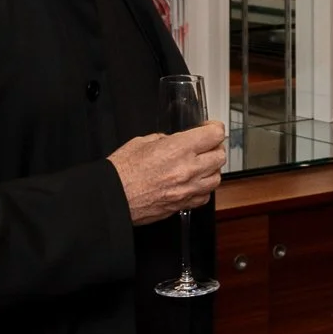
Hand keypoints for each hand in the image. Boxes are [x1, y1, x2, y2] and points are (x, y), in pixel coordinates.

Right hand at [107, 121, 226, 225]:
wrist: (112, 198)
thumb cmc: (121, 172)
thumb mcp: (143, 142)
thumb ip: (165, 139)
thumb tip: (174, 140)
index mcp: (178, 149)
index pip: (215, 134)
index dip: (214, 128)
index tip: (209, 128)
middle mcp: (187, 169)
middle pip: (220, 155)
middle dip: (214, 148)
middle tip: (205, 146)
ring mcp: (187, 190)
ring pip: (216, 178)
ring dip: (211, 169)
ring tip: (200, 165)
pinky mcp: (182, 205)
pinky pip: (205, 197)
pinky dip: (203, 189)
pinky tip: (193, 183)